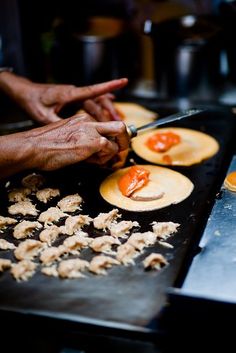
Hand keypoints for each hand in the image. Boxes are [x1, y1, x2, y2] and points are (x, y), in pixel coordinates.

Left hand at [0, 72, 127, 124]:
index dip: (109, 86)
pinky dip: (101, 104)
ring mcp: (74, 95)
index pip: (93, 90)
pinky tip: (109, 105)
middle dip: (110, 110)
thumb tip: (74, 132)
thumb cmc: (33, 102)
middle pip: (97, 100)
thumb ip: (59, 123)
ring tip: (117, 119)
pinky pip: (90, 101)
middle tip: (119, 122)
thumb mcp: (44, 116)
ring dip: (106, 109)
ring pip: (95, 101)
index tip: (123, 81)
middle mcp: (74, 92)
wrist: (26, 93)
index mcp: (69, 94)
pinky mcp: (73, 99)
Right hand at [0, 112, 129, 178]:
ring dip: (110, 154)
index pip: (107, 127)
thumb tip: (104, 154)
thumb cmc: (46, 147)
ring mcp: (92, 130)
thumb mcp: (69, 140)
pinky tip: (90, 161)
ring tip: (93, 160)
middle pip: (120, 126)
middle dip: (124, 140)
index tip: (113, 147)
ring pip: (118, 139)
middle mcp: (89, 121)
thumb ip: (86, 144)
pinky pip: (110, 150)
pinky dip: (104, 159)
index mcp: (82, 119)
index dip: (112, 139)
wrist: (34, 147)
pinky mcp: (92, 141)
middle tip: (120, 151)